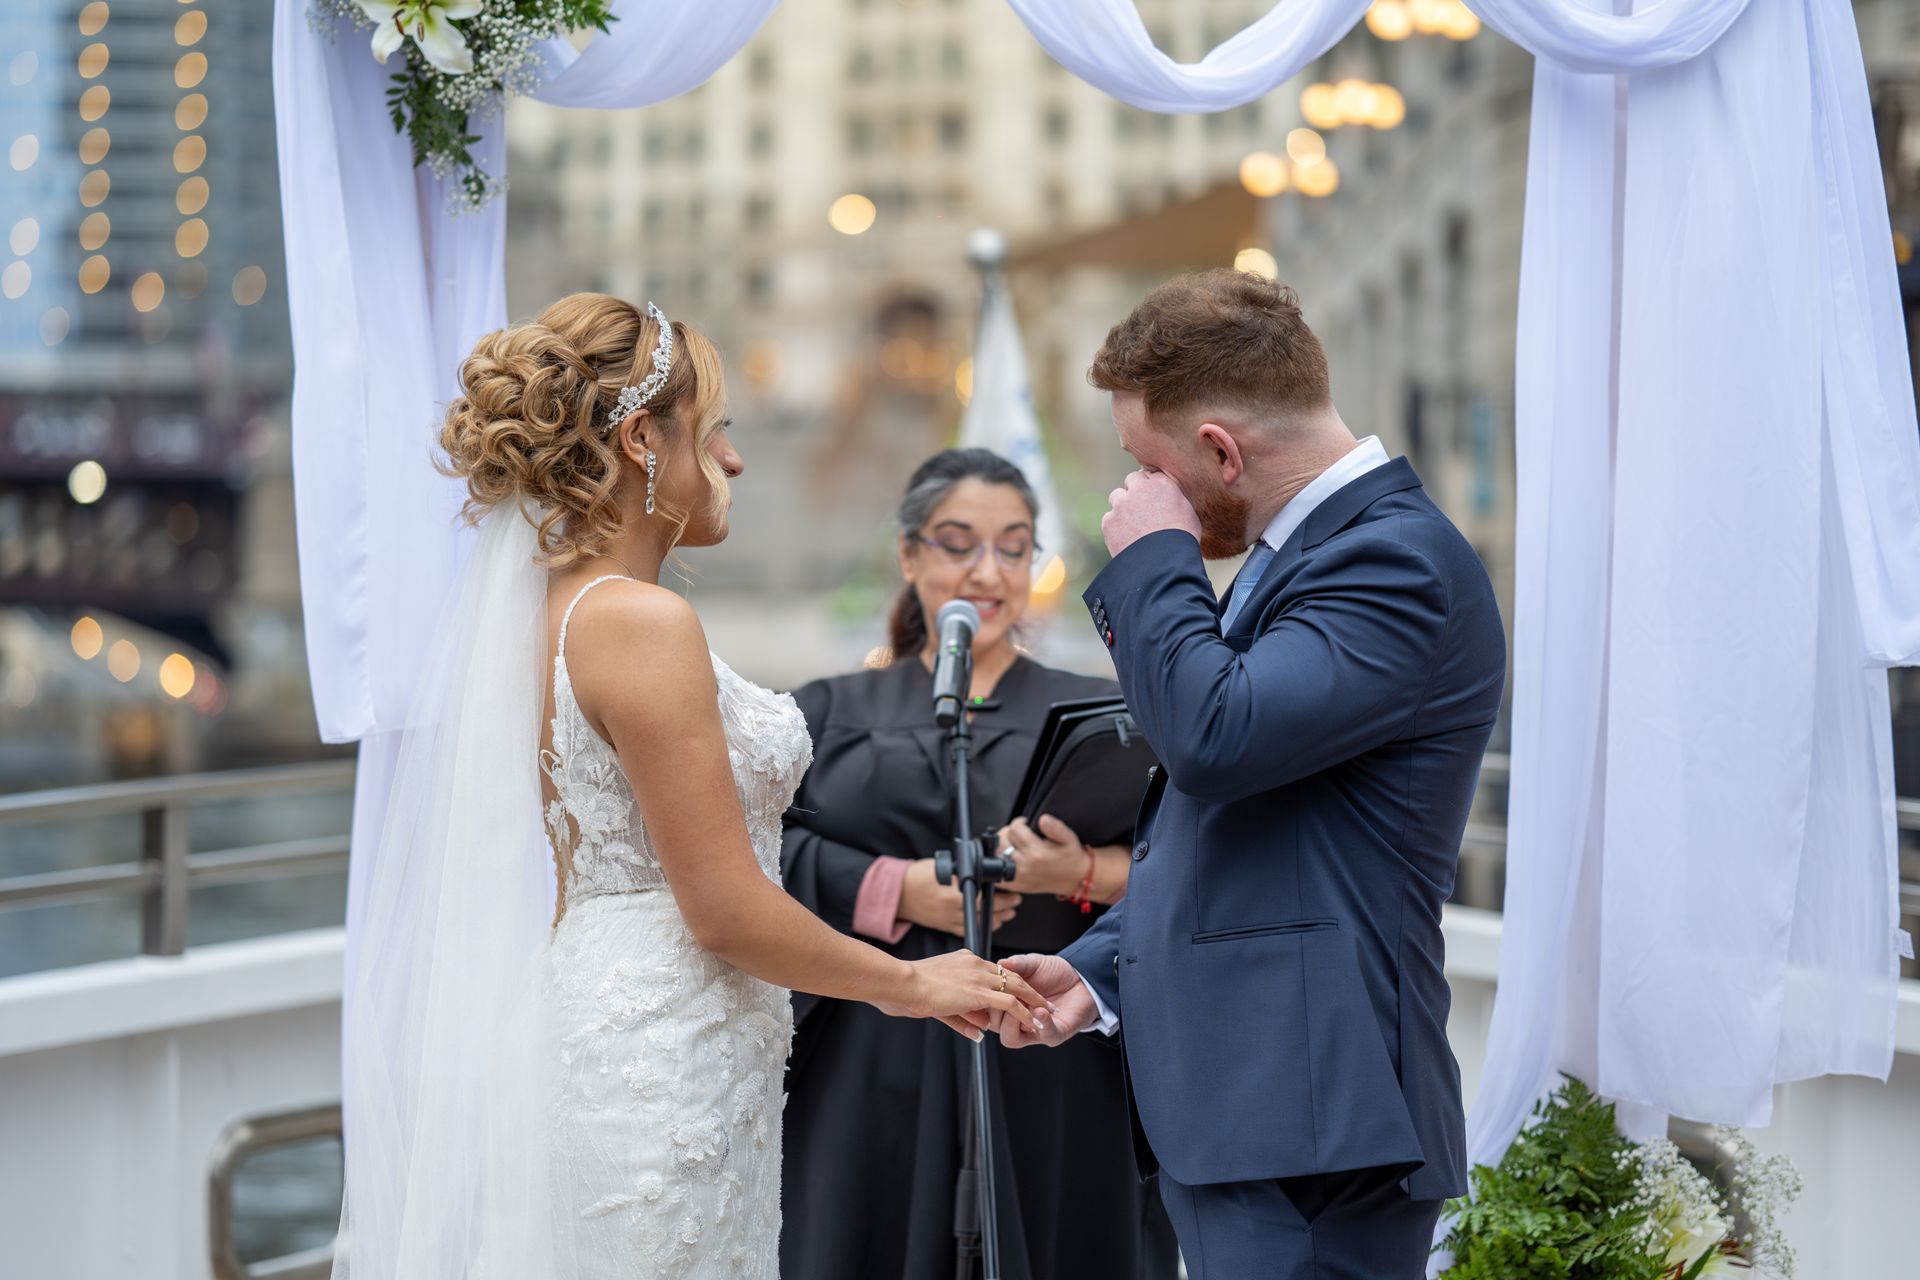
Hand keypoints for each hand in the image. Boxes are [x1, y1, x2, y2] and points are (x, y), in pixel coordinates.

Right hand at [878, 949, 1051, 1042]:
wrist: (903, 982)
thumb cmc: (909, 989)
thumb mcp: (938, 1000)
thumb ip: (961, 1017)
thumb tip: (979, 1033)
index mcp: (965, 960)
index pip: (995, 970)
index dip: (1009, 983)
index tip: (1020, 993)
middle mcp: (976, 964)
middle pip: (1011, 975)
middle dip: (1028, 988)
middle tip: (1042, 1000)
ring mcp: (979, 977)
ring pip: (1016, 986)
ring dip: (1033, 1000)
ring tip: (1045, 1011)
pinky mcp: (979, 992)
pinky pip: (1010, 1002)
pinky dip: (1024, 1012)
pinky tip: (1032, 1021)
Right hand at [897, 857, 1019, 937]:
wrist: (898, 893)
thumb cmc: (917, 876)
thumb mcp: (940, 866)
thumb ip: (959, 870)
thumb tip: (982, 867)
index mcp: (951, 891)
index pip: (983, 895)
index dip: (1001, 896)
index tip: (1012, 890)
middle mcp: (951, 907)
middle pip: (985, 909)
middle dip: (1004, 906)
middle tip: (1015, 900)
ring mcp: (948, 919)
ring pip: (979, 921)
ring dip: (997, 917)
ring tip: (1009, 911)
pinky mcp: (944, 926)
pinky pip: (968, 930)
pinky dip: (982, 926)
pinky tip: (992, 922)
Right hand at [993, 953, 1094, 1048]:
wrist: (1082, 977)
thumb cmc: (1055, 973)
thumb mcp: (1033, 964)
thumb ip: (1017, 964)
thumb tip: (1000, 962)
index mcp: (1009, 1004)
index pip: (987, 1009)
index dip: (987, 999)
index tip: (991, 985)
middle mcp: (1018, 1020)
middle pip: (994, 1027)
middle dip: (997, 1010)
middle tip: (1006, 996)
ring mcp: (1035, 1030)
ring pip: (1010, 1039)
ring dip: (1012, 1022)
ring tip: (1022, 1006)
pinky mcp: (1054, 1034)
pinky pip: (1043, 1035)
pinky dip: (1041, 1022)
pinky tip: (1042, 1010)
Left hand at [1001, 815, 1086, 897]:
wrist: (1074, 878)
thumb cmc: (1071, 857)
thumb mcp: (1069, 838)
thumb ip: (1056, 827)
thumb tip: (1043, 819)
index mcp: (1037, 852)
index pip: (1015, 829)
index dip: (1020, 822)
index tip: (1026, 824)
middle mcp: (1026, 865)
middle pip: (1002, 841)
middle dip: (1008, 832)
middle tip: (1018, 833)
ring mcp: (1019, 877)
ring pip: (996, 855)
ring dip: (1001, 846)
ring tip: (1013, 843)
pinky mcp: (1017, 885)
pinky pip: (998, 874)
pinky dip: (999, 865)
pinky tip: (1009, 858)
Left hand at [1101, 469, 1201, 556]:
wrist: (1163, 562)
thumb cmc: (1182, 540)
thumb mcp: (1189, 514)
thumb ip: (1176, 500)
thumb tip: (1172, 502)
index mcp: (1162, 485)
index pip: (1153, 476)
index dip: (1153, 487)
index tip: (1154, 498)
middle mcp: (1140, 489)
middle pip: (1133, 480)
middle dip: (1135, 490)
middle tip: (1141, 508)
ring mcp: (1121, 504)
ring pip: (1117, 496)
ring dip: (1122, 506)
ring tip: (1133, 525)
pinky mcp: (1109, 521)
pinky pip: (1109, 519)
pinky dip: (1115, 527)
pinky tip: (1126, 539)